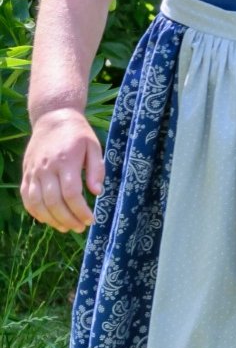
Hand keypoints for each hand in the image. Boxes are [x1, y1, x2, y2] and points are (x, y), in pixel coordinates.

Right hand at [21, 108, 102, 232]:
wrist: (52, 119)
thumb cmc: (77, 134)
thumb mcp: (94, 146)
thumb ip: (96, 169)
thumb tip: (97, 192)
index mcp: (65, 161)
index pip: (71, 193)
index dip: (80, 210)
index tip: (91, 219)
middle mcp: (46, 169)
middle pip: (53, 202)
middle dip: (68, 219)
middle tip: (80, 227)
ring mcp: (33, 172)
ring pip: (37, 203)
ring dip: (51, 219)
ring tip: (66, 227)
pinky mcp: (26, 174)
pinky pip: (27, 198)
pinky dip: (35, 212)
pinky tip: (48, 219)